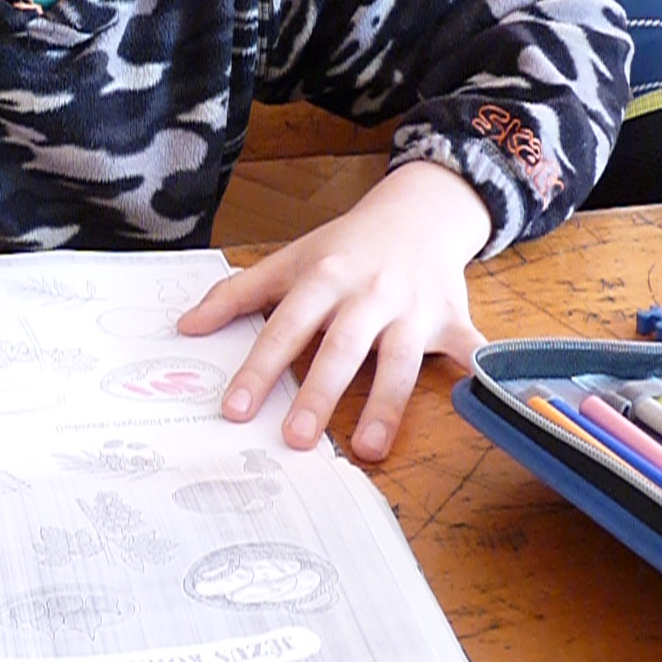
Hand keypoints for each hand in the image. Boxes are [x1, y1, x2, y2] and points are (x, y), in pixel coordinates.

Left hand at [179, 161, 489, 461]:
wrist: (418, 212)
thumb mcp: (290, 260)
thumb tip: (185, 327)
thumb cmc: (346, 246)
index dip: (258, 369)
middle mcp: (367, 294)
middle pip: (341, 348)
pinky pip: (465, 348)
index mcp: (323, 278)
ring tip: (366, 449)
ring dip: (384, 405)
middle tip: (297, 439)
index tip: (234, 410)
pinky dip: (474, 371)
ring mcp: (412, 308)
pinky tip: (476, 402)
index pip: (284, 327)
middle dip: (319, 394)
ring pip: (398, 360)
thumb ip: (237, 294)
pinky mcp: (452, 318)